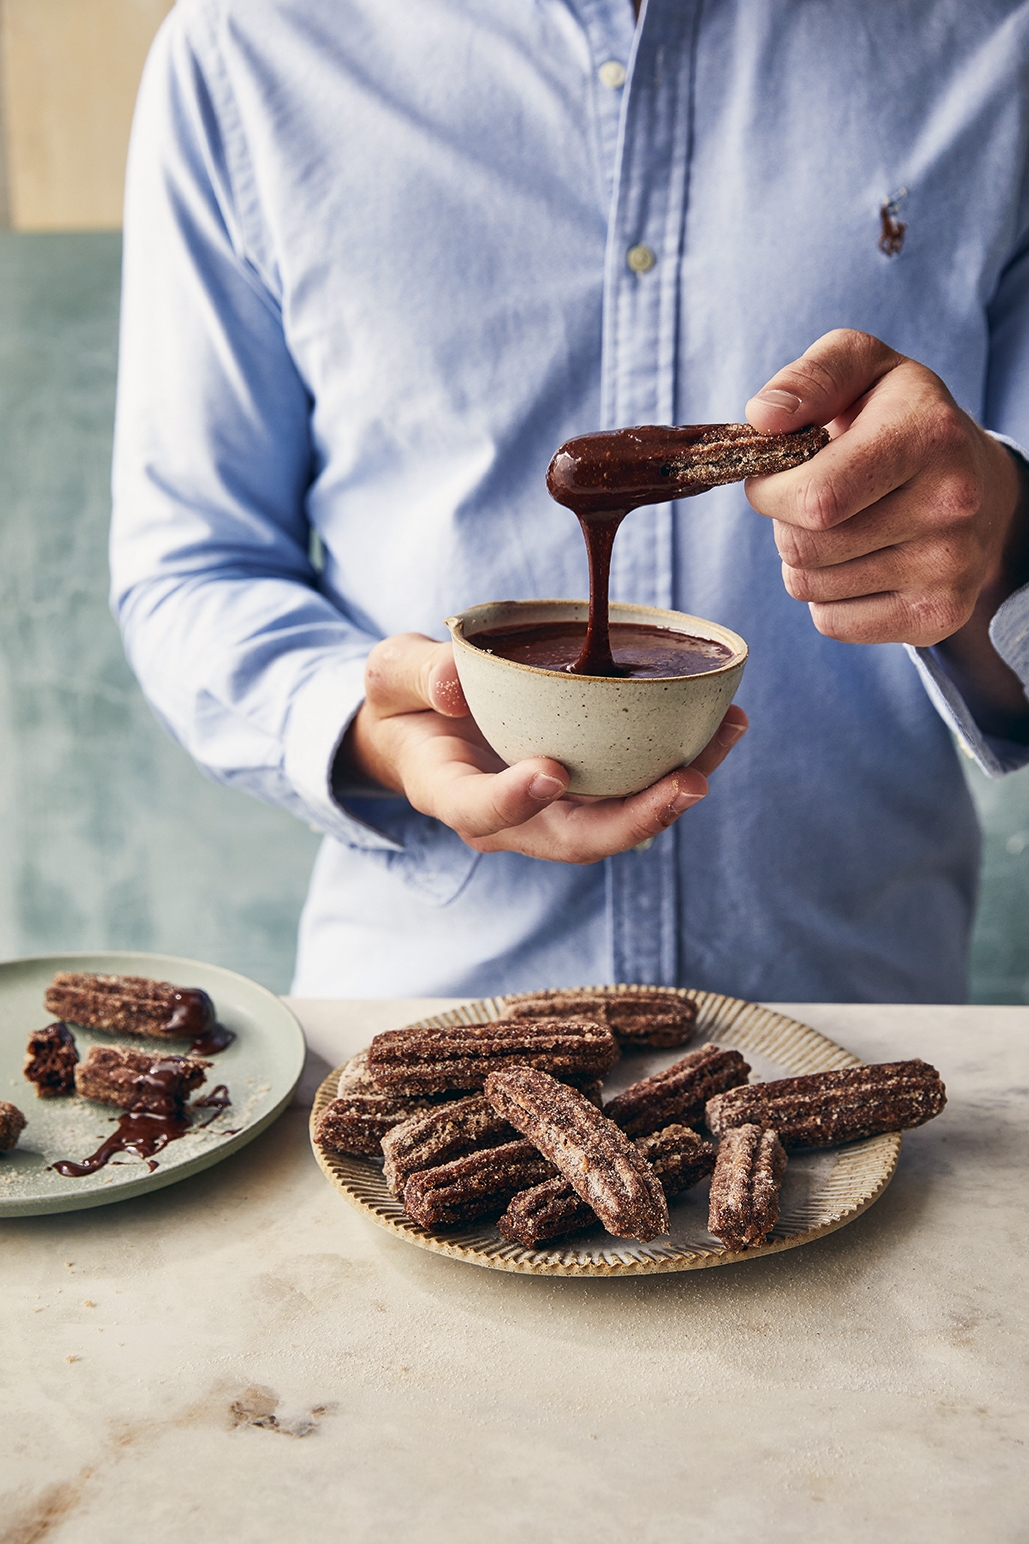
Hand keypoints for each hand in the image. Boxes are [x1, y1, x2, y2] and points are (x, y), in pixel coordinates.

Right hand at [339, 633, 747, 861]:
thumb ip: (417, 672)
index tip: (549, 773)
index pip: (478, 812)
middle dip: (634, 820)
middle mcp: (506, 819)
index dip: (513, 801)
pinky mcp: (582, 794)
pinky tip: (721, 725)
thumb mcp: (391, 673)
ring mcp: (549, 813)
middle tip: (687, 783)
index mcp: (448, 790)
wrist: (421, 727)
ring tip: (725, 736)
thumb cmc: (406, 700)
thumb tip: (454, 682)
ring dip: (674, 792)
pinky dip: (678, 765)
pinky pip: (632, 792)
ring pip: (615, 822)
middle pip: (572, 840)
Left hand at [745, 329, 1028, 730]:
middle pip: (804, 546)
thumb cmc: (900, 420)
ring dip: (803, 559)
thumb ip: (808, 378)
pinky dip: (825, 598)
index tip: (773, 475)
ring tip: (840, 525)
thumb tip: (763, 419)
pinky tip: (858, 561)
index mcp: (929, 435)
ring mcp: (950, 568)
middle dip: (783, 522)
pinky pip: (831, 623)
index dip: (770, 492)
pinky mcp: (938, 617)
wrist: (978, 484)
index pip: (814, 498)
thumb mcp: (862, 370)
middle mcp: (951, 505)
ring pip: (808, 588)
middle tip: (810, 498)